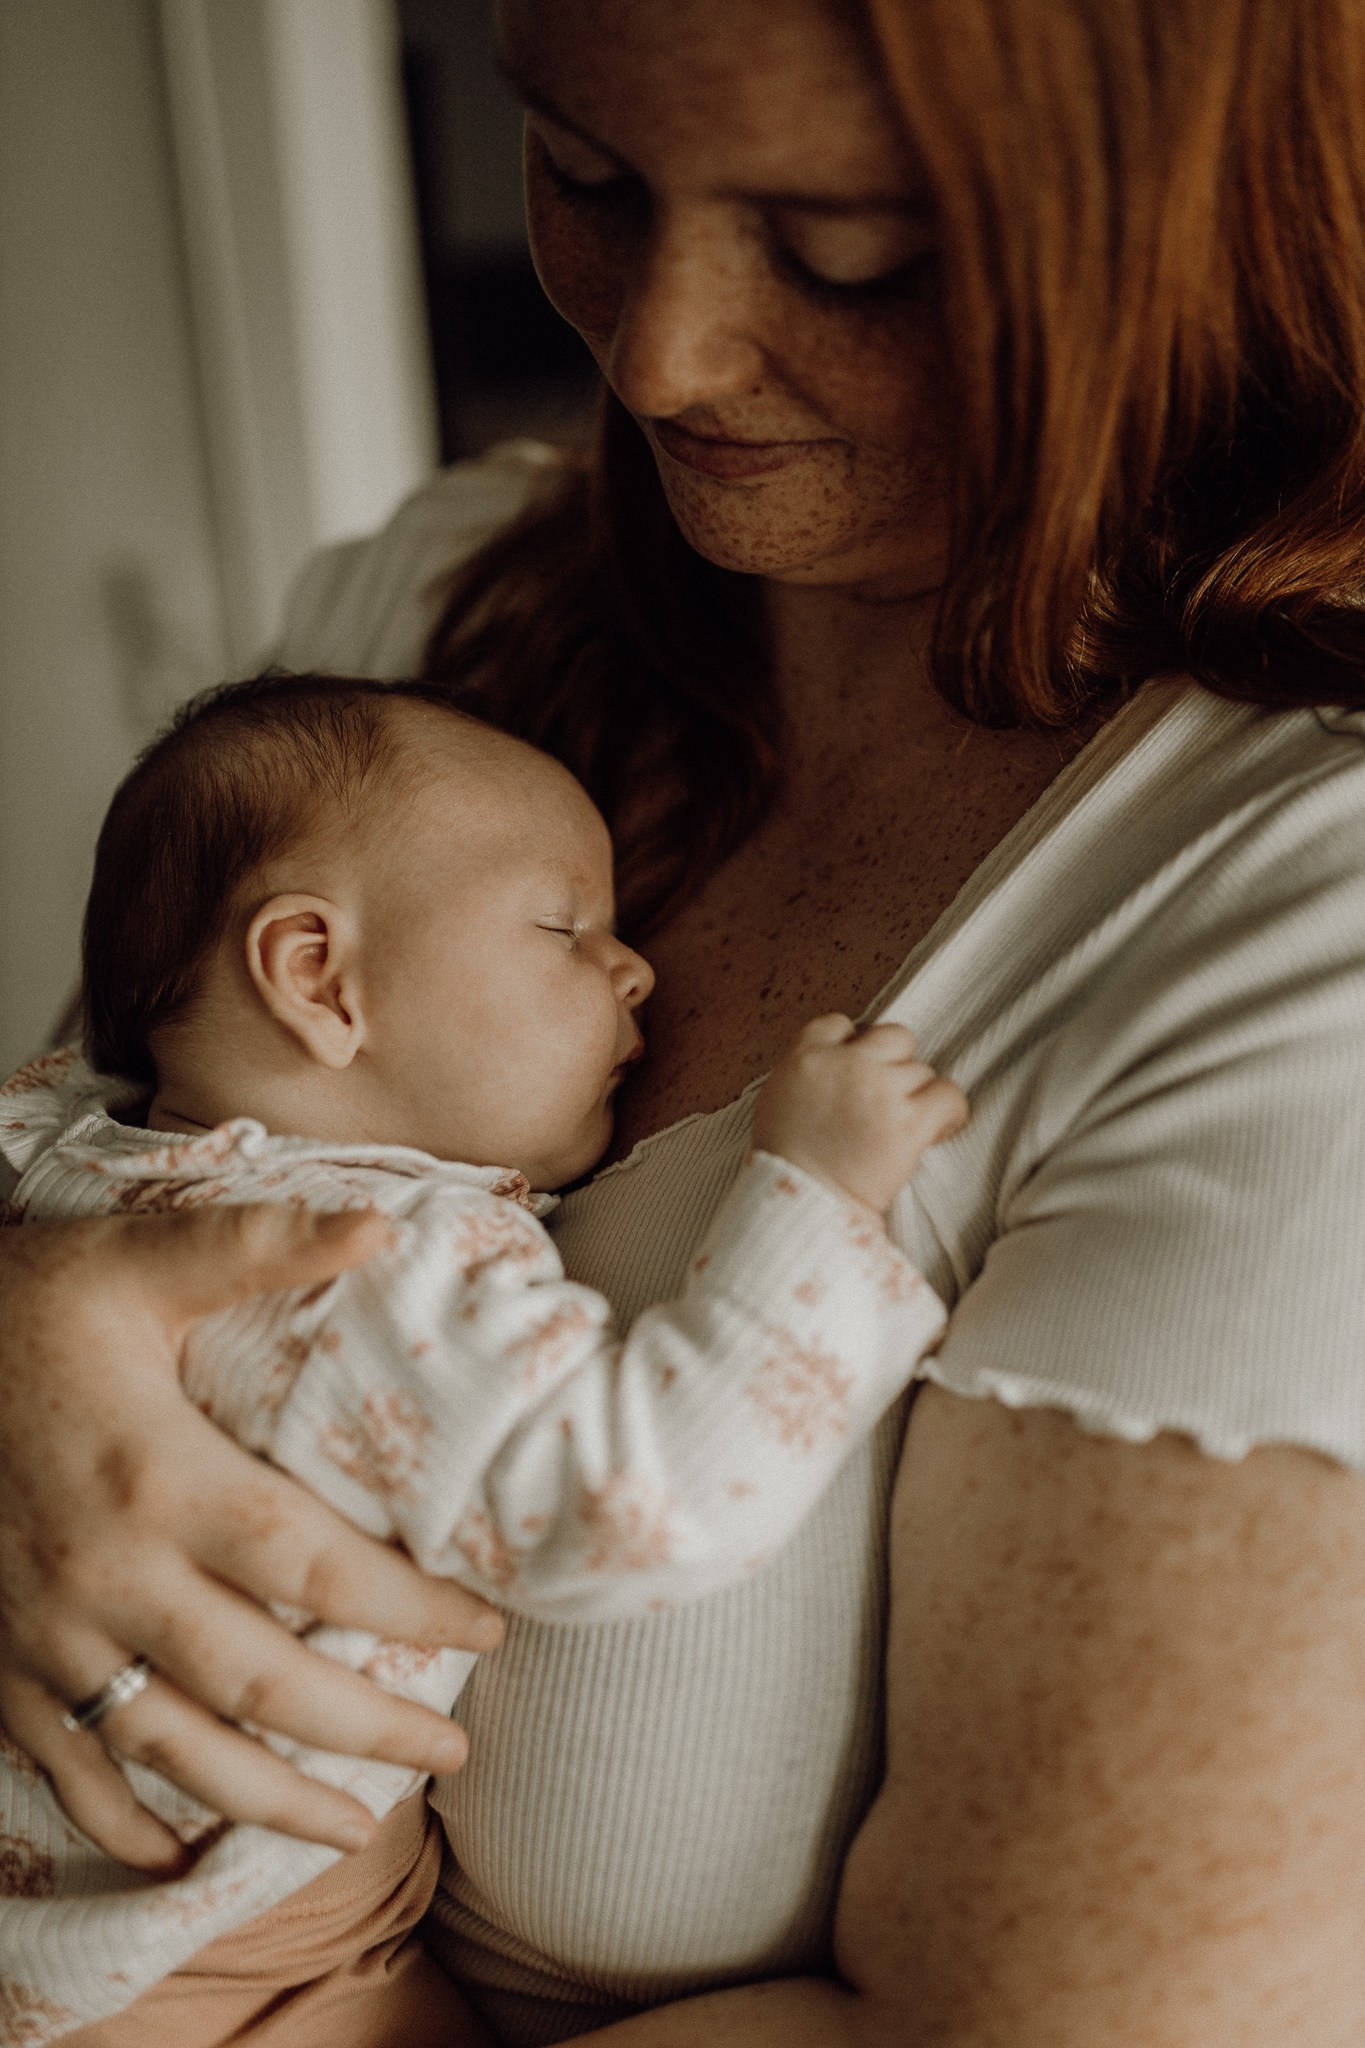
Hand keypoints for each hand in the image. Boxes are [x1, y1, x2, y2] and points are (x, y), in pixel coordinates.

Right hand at [0, 1206, 502, 1871]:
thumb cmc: (24, 1305)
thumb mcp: (135, 1259)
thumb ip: (257, 1245)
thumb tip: (378, 1226)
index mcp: (157, 1478)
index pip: (312, 1565)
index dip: (409, 1606)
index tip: (487, 1627)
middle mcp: (105, 1577)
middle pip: (259, 1683)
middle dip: (367, 1728)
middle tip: (451, 1750)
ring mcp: (45, 1637)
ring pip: (172, 1750)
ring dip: (270, 1802)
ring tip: (357, 1828)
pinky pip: (66, 1774)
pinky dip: (125, 1824)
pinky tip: (181, 1855)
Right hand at [752, 1014, 967, 1213]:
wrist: (802, 1206)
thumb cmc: (786, 1167)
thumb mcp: (777, 1102)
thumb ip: (806, 1073)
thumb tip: (834, 1066)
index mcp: (805, 1058)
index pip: (839, 1024)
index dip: (854, 1045)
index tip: (858, 1071)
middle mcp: (845, 1066)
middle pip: (893, 1037)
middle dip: (894, 1064)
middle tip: (887, 1099)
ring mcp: (879, 1090)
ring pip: (922, 1070)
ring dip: (917, 1095)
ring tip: (903, 1125)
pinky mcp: (908, 1122)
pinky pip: (949, 1095)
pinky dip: (949, 1112)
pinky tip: (937, 1129)